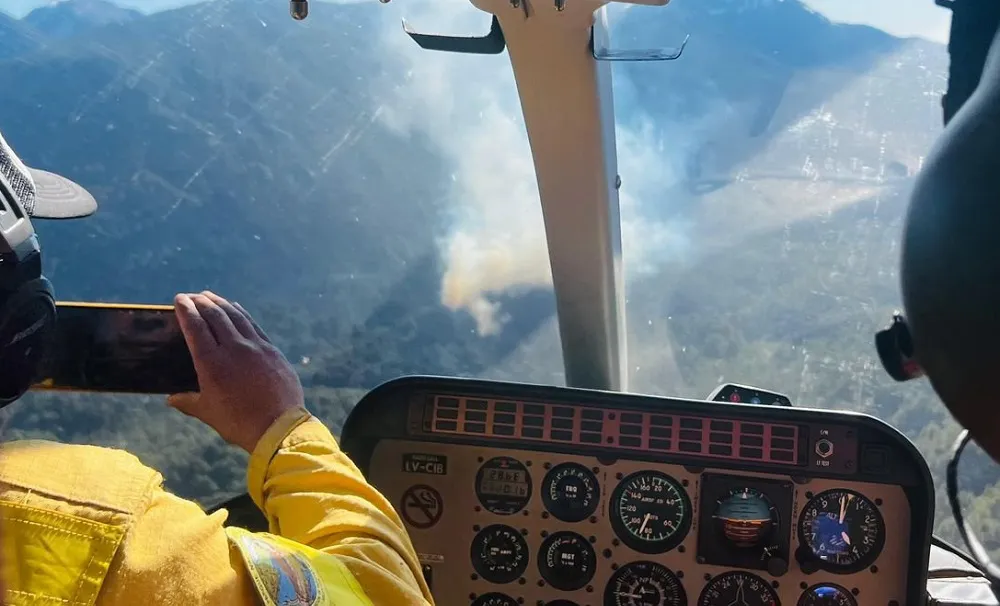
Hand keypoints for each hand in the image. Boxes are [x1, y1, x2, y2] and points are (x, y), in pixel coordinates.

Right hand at [168, 291, 303, 452]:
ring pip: (235, 316)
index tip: (179, 300)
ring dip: (220, 303)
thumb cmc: (239, 422)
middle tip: (192, 296)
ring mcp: (255, 347)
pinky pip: (253, 325)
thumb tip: (170, 399)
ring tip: (209, 296)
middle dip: (201, 302)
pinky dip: (242, 313)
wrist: (279, 427)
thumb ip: (188, 402)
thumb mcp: (208, 412)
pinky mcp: (272, 350)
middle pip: (215, 316)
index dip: (186, 311)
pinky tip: (236, 308)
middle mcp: (233, 349)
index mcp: (212, 364)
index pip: (195, 328)